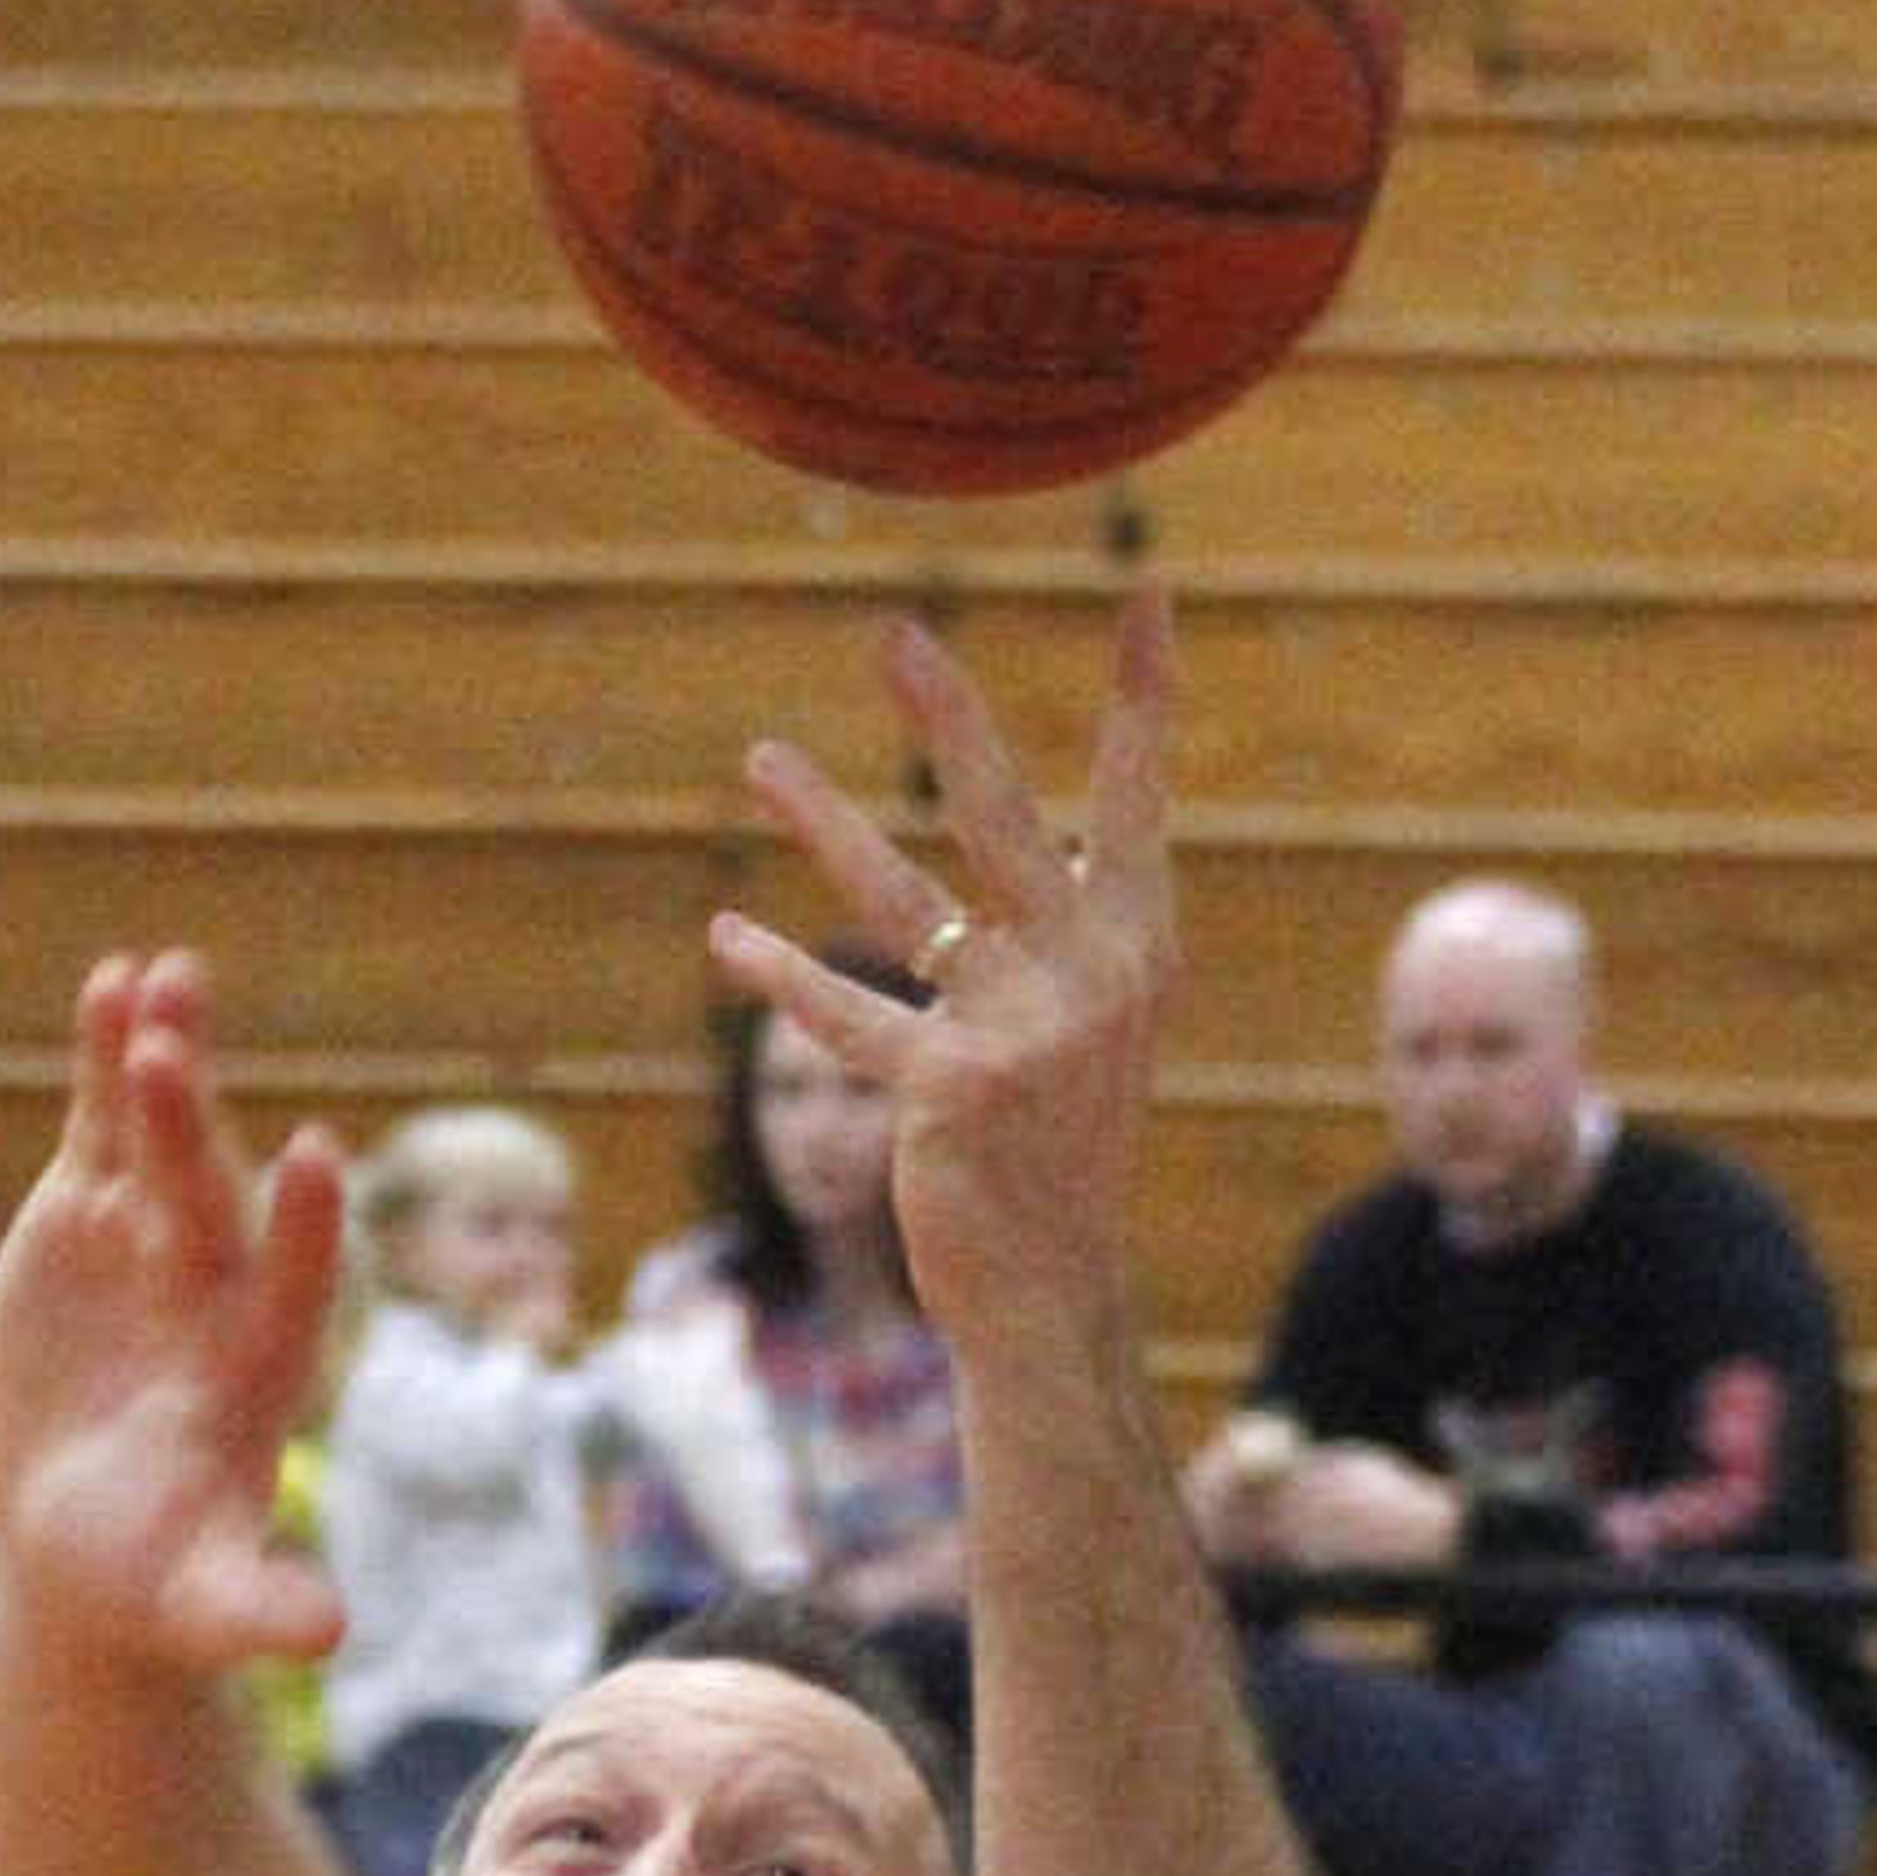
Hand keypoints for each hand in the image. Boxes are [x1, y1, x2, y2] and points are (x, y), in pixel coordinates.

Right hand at [0, 947, 347, 1675]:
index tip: (317, 1161)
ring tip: (160, 982)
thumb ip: (259, 1608)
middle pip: (211, 1198)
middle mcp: (215, 1288)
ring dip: (163, 1065)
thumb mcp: (201, 1608)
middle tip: (176, 1055)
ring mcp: (152, 1241)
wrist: (79, 1538)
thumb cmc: (152, 1583)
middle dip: (193, 1131)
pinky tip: (111, 982)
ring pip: (164, 1141)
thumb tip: (326, 1633)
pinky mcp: (89, 1216)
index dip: (303, 1229)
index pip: (294, 1287)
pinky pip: (104, 1128)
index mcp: (256, 1368)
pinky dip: (104, 1062)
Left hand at [715, 590, 1179, 1375]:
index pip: (1142, 799)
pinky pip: (849, 1016)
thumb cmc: (1061, 1146)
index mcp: (1138, 945)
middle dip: (948, 720)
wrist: (1052, 1286)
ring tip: (757, 758)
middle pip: (1009, 817)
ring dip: (823, 822)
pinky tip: (731, 936)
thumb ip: (1069, 925)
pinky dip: (783, 977)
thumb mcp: (1094, 1025)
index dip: (1144, 694)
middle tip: (894, 632)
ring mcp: (1026, 1033)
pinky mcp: (951, 1090)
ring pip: (906, 903)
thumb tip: (1012, 821)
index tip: (1145, 588)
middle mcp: (1094, 976)